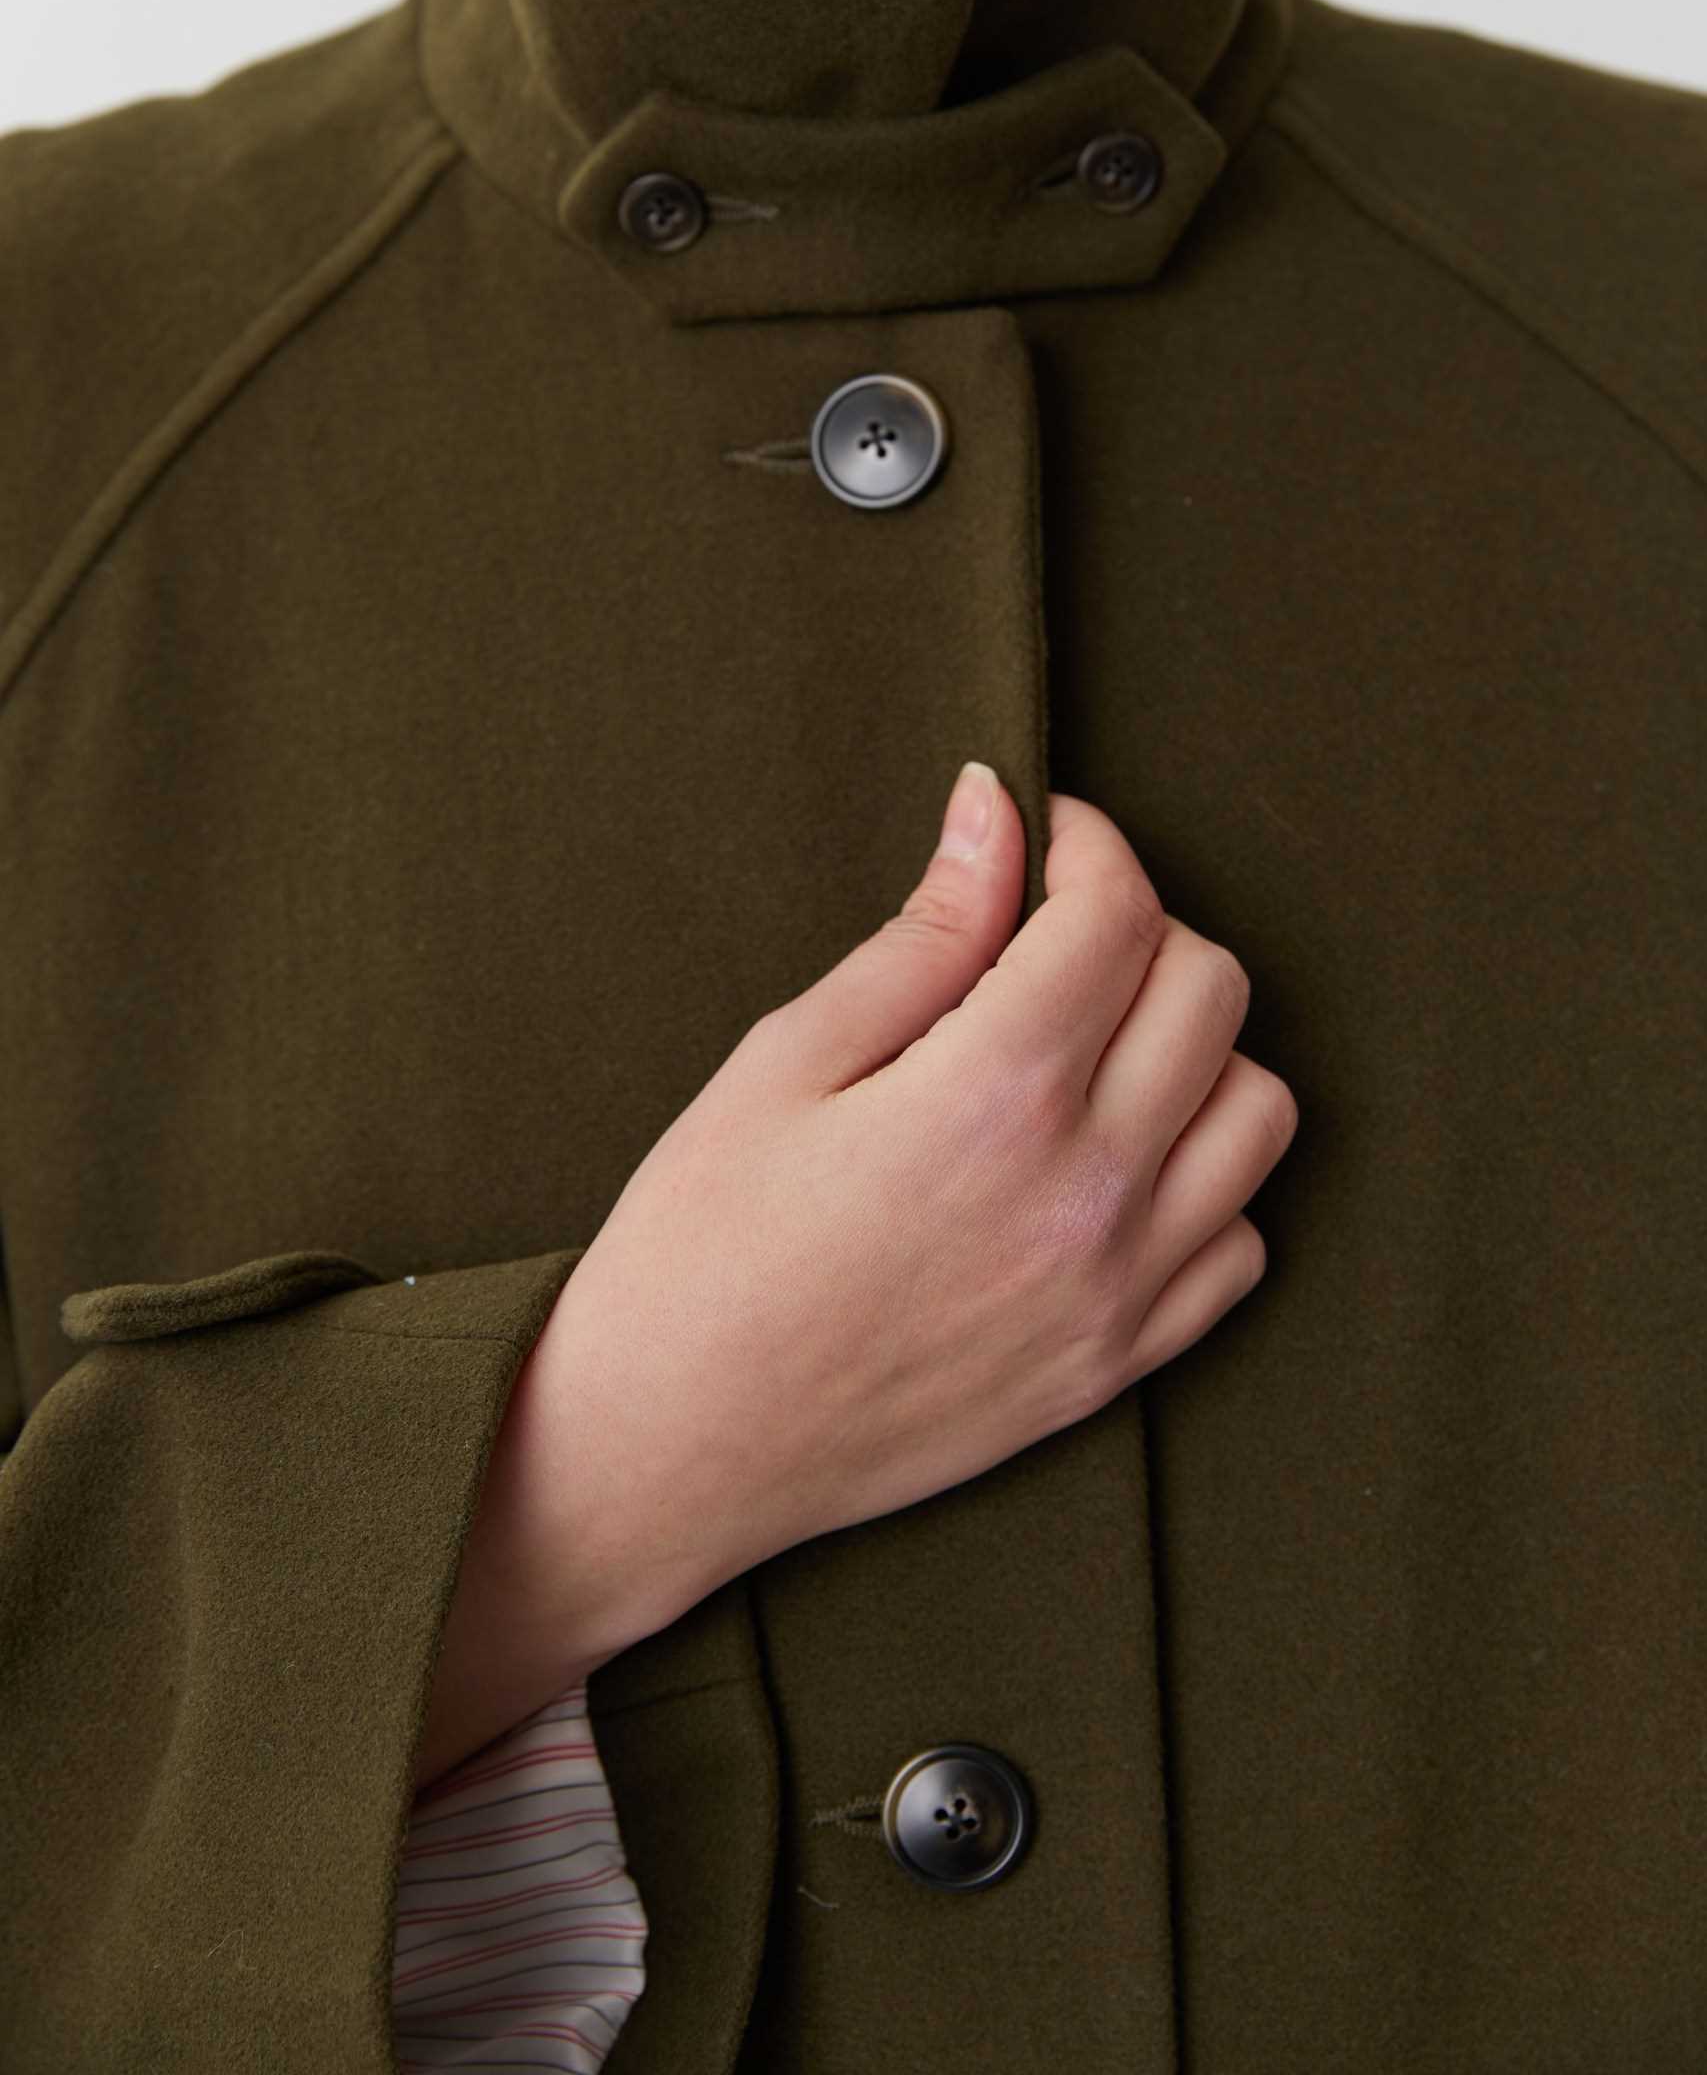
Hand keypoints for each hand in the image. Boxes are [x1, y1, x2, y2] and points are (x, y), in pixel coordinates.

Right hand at [529, 765, 1296, 1645]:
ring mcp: (1118, 1288)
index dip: (1087, 844)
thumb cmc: (700, 1244)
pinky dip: (1204, 1184)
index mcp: (994, 1093)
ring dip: (1193, 1051)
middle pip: (1212, 991)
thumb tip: (995, 811)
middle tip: (1051, 938)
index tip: (1042, 837)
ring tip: (1091, 1050)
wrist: (670, 1447)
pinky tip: (1111, 1167)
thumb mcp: (786, 1061)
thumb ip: (922, 937)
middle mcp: (1087, 1188)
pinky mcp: (1119, 1367)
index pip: (1118, 914)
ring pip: (1258, 1112)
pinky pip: (1240, 1245)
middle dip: (1141, 931)